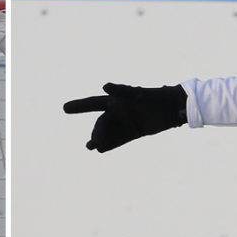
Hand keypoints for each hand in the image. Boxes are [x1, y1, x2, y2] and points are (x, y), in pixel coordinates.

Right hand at [62, 83, 188, 152]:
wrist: (172, 108)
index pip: (93, 104)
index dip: (79, 105)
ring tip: (92, 147)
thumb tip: (104, 86)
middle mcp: (118, 112)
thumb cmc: (154, 97)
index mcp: (115, 101)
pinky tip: (101, 150)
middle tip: (93, 143)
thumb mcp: (137, 94)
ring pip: (108, 133)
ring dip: (99, 140)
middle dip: (96, 133)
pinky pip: (118, 140)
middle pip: (102, 124)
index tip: (65, 108)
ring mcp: (125, 123)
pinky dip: (110, 145)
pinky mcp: (133, 133)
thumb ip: (121, 90)